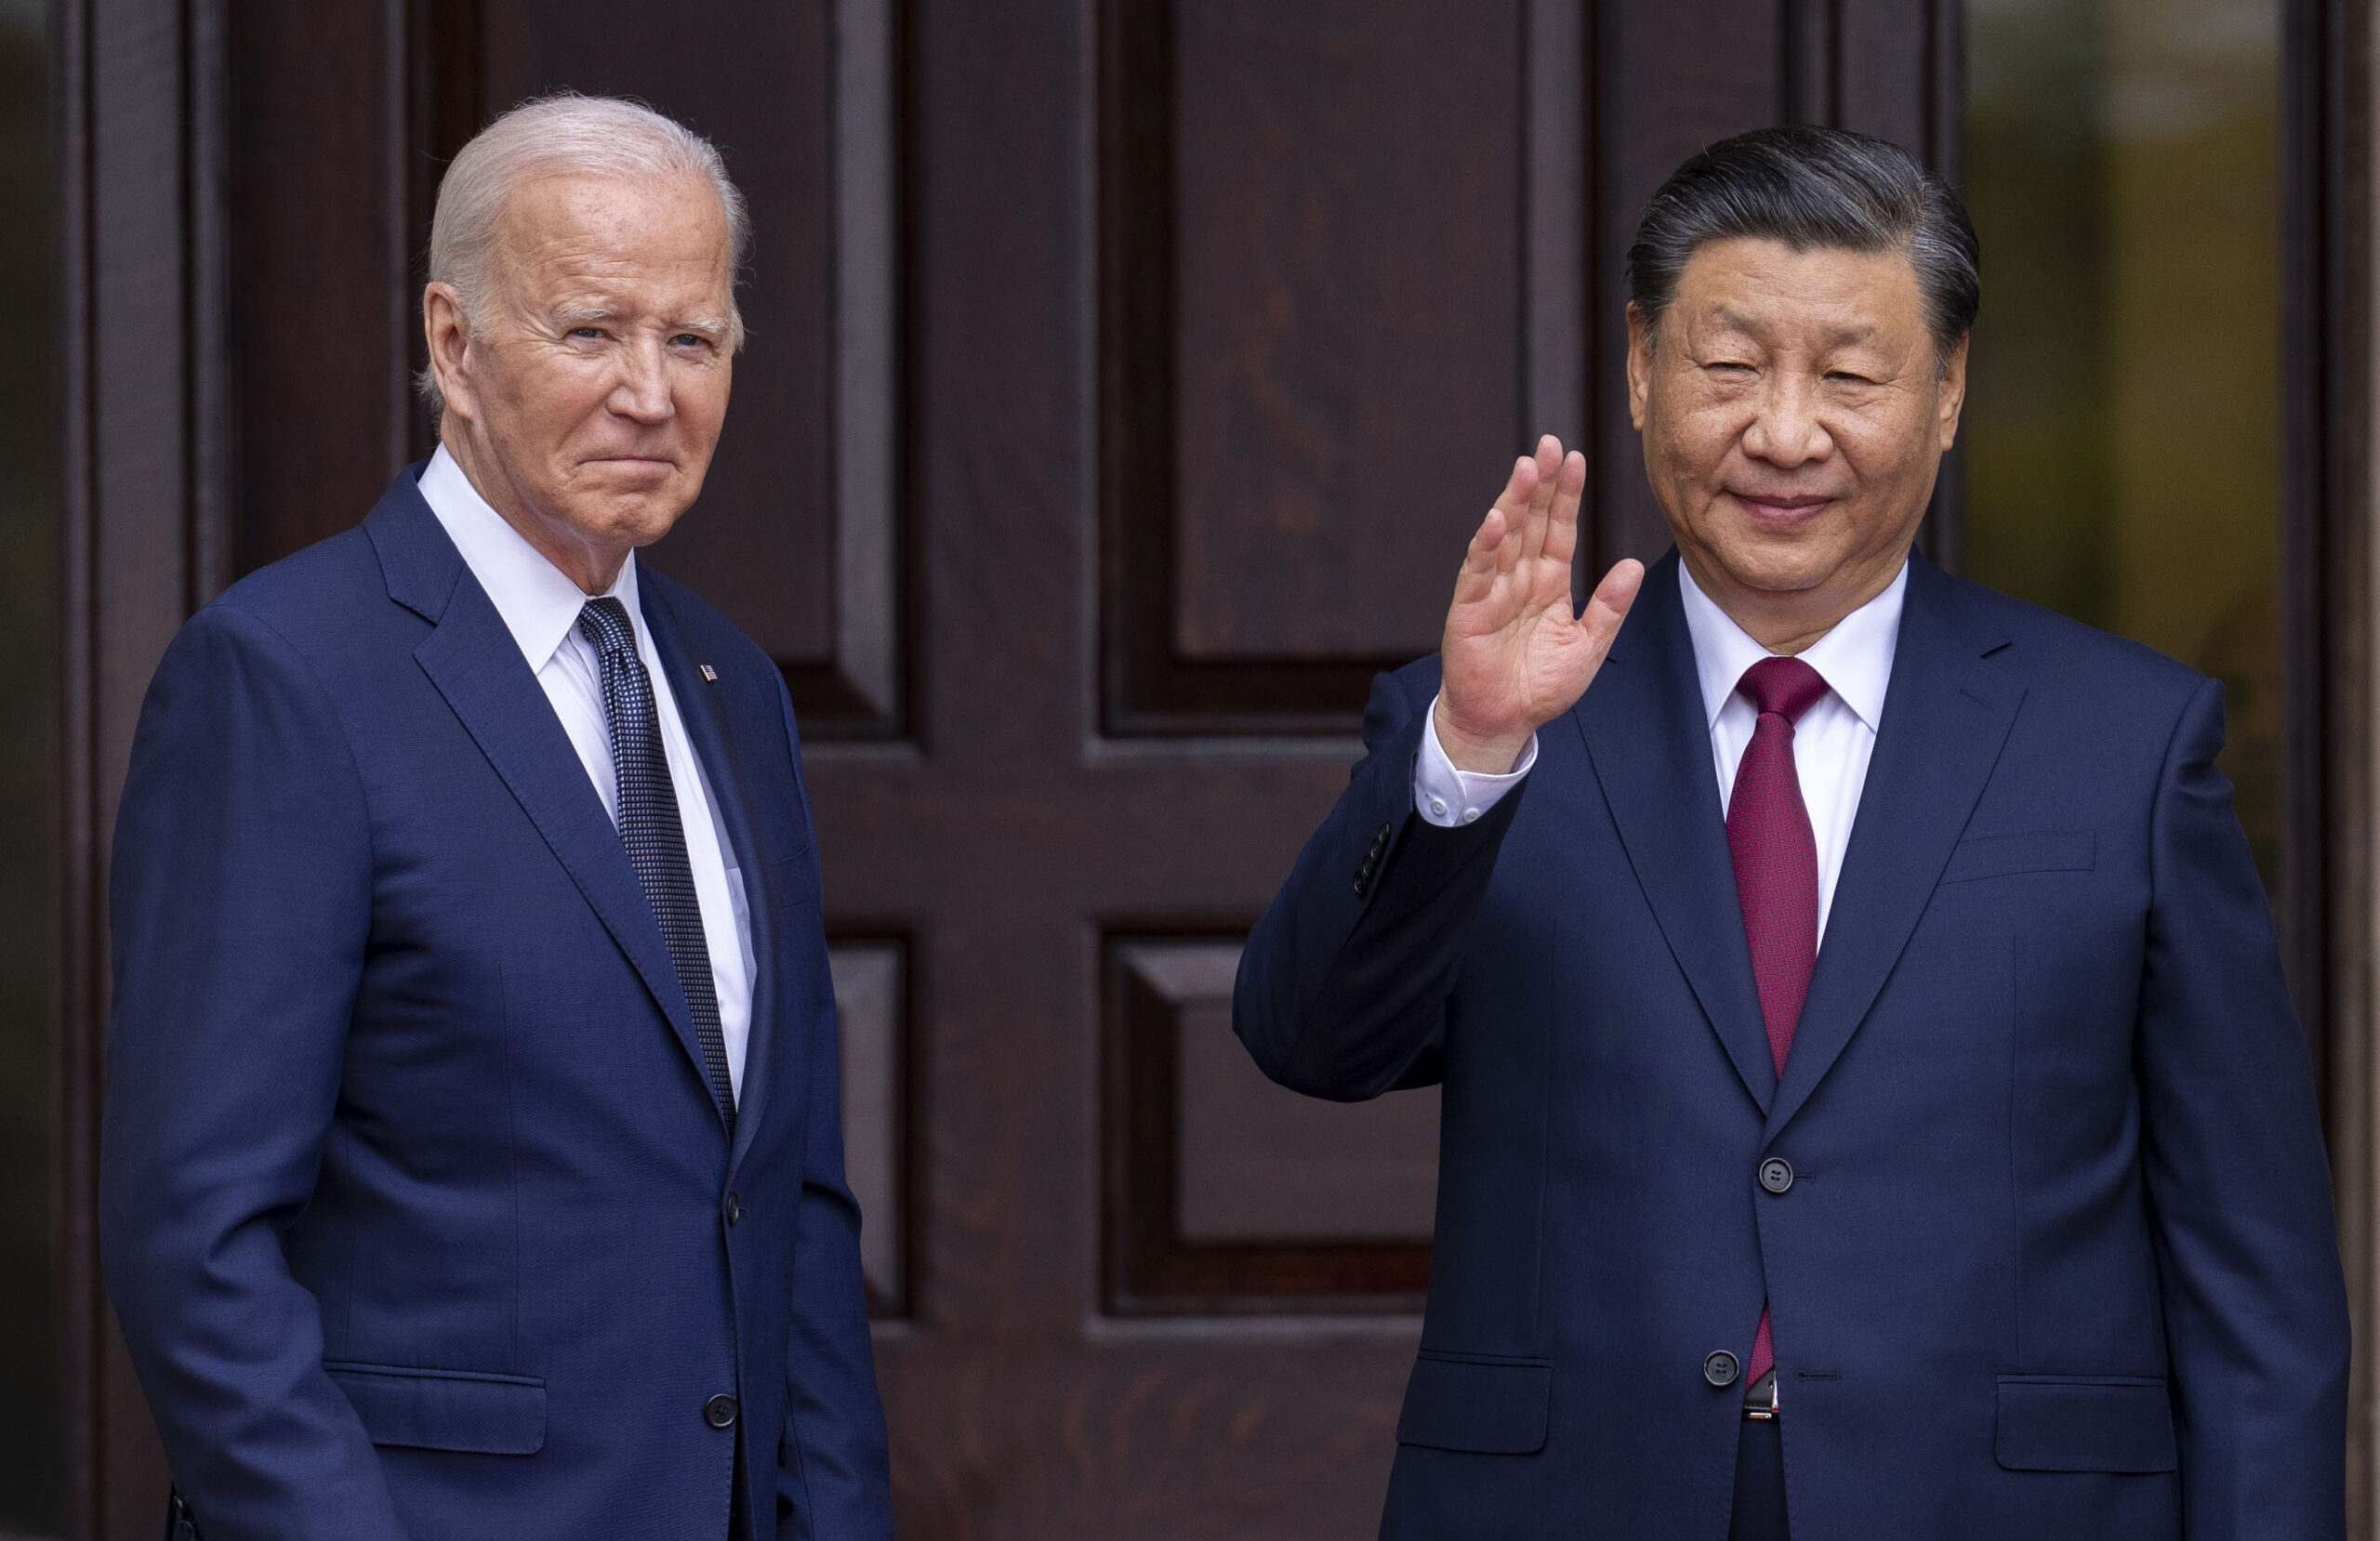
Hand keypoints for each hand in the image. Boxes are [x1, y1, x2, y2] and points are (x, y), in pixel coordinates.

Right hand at [1435, 435, 1643, 771]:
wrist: (1504, 723)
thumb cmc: (1542, 686)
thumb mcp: (1589, 646)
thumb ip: (1609, 607)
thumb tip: (1634, 565)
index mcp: (1549, 582)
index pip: (1558, 528)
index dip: (1566, 494)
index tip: (1576, 459)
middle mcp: (1520, 578)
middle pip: (1531, 521)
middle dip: (1541, 483)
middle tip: (1549, 444)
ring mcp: (1493, 591)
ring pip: (1505, 537)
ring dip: (1514, 502)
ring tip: (1527, 469)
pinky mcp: (1469, 610)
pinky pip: (1478, 573)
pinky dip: (1486, 547)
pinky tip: (1496, 520)